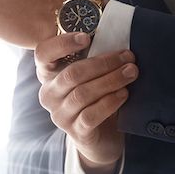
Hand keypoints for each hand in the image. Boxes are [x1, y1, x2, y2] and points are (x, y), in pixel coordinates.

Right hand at [35, 32, 137, 173]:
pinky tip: (124, 94)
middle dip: (103, 63)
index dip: (62, 44)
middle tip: (128, 57)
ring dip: (110, 80)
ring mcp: (60, 114)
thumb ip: (94, 58)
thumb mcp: (90, 76)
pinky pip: (91, 115)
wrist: (101, 137)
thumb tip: (118, 36)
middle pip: (72, 74)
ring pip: (82, 94)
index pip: (43, 54)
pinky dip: (109, 102)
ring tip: (131, 73)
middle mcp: (49, 94)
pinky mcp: (75, 132)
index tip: (86, 37)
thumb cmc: (96, 97)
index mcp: (49, 74)